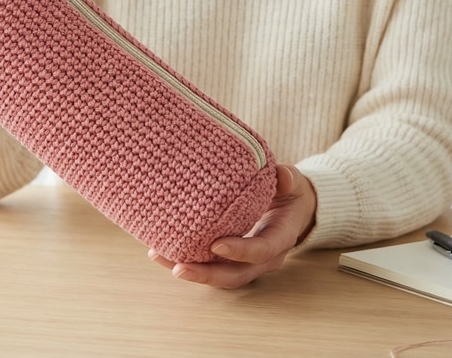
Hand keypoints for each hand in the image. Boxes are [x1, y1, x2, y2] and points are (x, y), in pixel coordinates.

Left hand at [149, 164, 317, 288]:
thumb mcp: (292, 183)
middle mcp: (263, 259)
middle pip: (235, 275)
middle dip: (206, 274)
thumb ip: (288, 178)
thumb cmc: (288, 193)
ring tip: (159, 257)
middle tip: (178, 268)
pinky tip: (160, 251)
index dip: (240, 251)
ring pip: (219, 276)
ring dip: (191, 271)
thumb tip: (281, 175)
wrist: (291, 209)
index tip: (216, 244)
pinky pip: (210, 266)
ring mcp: (246, 263)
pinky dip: (187, 261)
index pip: (261, 251)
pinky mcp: (230, 260)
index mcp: (280, 239)